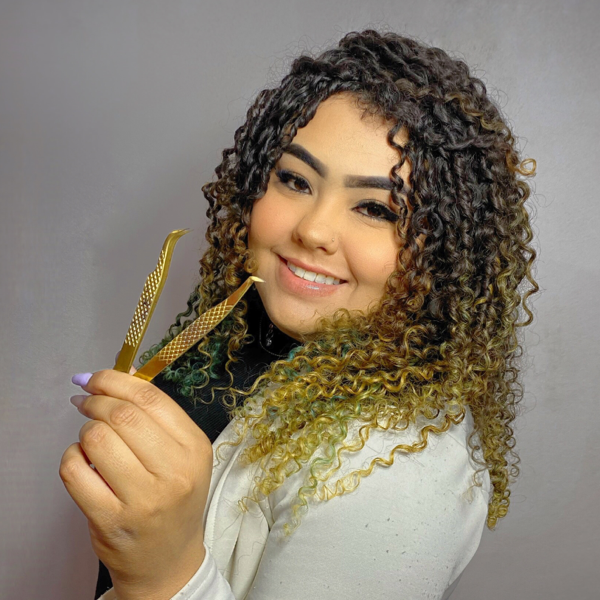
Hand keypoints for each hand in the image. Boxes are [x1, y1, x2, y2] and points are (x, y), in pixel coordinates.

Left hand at [60, 368, 212, 599]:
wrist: (169, 560)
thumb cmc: (175, 499)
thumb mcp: (183, 454)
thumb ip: (156, 414)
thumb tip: (120, 374)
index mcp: (195, 449)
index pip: (152, 399)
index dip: (117, 381)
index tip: (97, 378)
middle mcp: (174, 472)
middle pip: (123, 416)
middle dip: (96, 401)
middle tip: (86, 401)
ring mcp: (142, 499)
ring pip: (96, 439)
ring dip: (85, 431)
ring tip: (90, 438)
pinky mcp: (109, 520)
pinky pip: (75, 471)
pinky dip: (70, 457)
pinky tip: (81, 461)